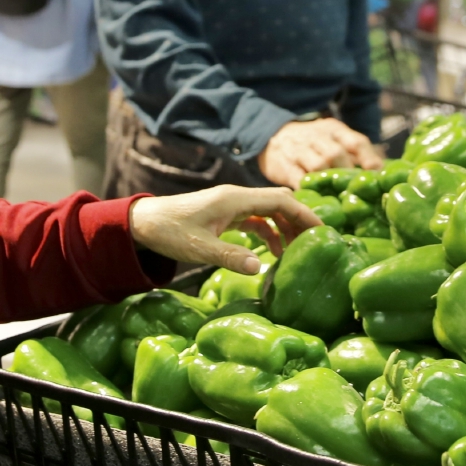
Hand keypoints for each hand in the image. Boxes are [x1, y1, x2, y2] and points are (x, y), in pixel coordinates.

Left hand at [130, 186, 322, 272]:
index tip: (322, 231)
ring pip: (269, 211)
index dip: (304, 214)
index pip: (281, 200)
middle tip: (317, 242)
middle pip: (280, 202)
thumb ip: (230, 257)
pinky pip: (256, 219)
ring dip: (285, 228)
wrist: (143, 223)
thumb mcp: (199, 249)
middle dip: (300, 220)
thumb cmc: (169, 232)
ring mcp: (232, 206)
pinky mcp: (225, 215)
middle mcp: (237, 198)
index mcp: (235, 200)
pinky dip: (268, 233)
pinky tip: (272, 253)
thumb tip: (261, 267)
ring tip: (298, 252)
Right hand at [257, 118, 383, 188]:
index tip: (377, 176)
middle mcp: (316, 136)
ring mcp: (298, 150)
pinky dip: (310, 191)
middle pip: (337, 155)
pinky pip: (298, 180)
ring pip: (318, 166)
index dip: (369, 159)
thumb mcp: (332, 138)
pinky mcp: (283, 165)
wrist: (273, 134)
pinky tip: (319, 201)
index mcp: (333, 129)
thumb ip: (354, 152)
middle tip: (359, 193)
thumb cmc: (312, 143)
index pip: (356, 141)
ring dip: (330, 183)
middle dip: (349, 174)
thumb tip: (380, 172)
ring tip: (342, 199)